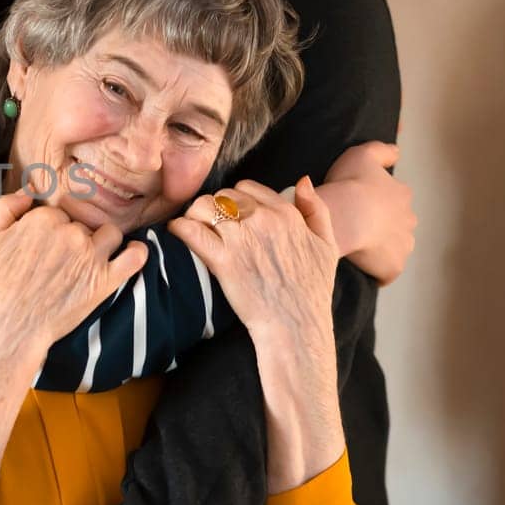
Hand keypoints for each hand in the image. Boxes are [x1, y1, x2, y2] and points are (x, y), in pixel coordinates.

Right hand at [0, 189, 147, 373]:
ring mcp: (90, 257)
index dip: (49, 229)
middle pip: (81, 224)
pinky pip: (134, 257)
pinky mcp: (105, 281)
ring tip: (87, 259)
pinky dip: (137, 252)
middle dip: (73, 237)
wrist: (9, 329)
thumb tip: (26, 193)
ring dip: (101, 243)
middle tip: (58, 261)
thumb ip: (1, 208)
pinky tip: (130, 253)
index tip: (42, 247)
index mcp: (41, 220)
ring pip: (109, 234)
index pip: (57, 213)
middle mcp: (69, 233)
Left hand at [171, 179, 343, 490]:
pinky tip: (176, 233)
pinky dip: (179, 228)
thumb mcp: (327, 245)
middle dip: (213, 207)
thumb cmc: (312, 290)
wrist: (296, 325)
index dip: (235, 199)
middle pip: (222, 195)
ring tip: (193, 228)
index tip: (230, 215)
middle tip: (209, 225)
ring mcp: (241, 239)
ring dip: (194, 214)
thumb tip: (302, 180)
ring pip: (204, 206)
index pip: (248, 187)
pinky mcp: (222, 260)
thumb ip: (316, 209)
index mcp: (286, 214)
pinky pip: (190, 230)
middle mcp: (263, 220)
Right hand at [322, 140, 414, 284]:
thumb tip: (397, 153)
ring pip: (395, 248)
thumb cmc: (350, 185)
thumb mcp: (362, 154)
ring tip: (357, 247)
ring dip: (381, 248)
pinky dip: (377, 270)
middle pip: (398, 224)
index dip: (377, 203)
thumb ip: (382, 151)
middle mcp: (409, 220)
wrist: (342, 218)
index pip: (394, 200)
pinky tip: (361, 266)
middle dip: (382, 226)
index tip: (358, 205)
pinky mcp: (394, 267)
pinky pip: (386, 271)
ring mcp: (404, 245)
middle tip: (356, 226)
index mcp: (402, 195)